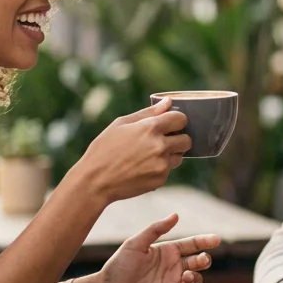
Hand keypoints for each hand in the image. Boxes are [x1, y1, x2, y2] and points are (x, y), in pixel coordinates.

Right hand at [69, 100, 190, 202]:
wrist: (95, 181)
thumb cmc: (104, 149)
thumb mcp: (121, 124)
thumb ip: (148, 113)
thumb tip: (168, 102)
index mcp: (150, 128)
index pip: (181, 119)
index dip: (176, 121)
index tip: (169, 124)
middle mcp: (160, 146)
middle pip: (186, 140)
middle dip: (178, 139)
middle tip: (162, 141)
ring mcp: (162, 164)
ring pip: (179, 156)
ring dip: (170, 154)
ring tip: (148, 156)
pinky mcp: (160, 180)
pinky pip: (168, 170)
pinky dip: (160, 168)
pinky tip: (142, 167)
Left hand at [84, 214, 219, 282]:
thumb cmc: (118, 266)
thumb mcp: (136, 243)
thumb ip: (156, 229)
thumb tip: (175, 215)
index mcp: (167, 251)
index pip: (191, 244)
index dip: (204, 241)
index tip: (216, 239)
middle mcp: (172, 266)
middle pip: (198, 261)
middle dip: (204, 259)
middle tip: (200, 260)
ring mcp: (172, 282)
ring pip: (196, 278)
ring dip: (196, 276)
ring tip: (185, 275)